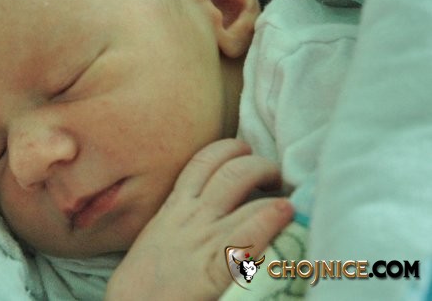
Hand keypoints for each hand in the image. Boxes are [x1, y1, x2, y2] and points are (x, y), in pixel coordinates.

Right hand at [105, 139, 292, 300]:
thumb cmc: (143, 281)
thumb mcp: (158, 238)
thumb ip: (180, 220)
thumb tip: (207, 209)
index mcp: (174, 208)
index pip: (203, 162)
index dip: (230, 149)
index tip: (245, 151)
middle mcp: (192, 217)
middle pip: (231, 171)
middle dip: (259, 164)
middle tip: (274, 175)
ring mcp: (205, 241)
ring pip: (245, 195)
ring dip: (272, 189)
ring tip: (287, 198)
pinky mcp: (215, 269)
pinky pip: (248, 236)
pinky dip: (270, 220)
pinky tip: (286, 214)